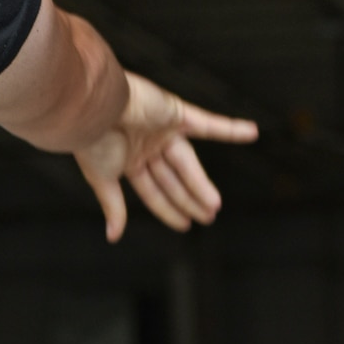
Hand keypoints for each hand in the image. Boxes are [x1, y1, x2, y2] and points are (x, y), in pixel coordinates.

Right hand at [73, 72, 258, 240]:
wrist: (93, 107)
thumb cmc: (91, 139)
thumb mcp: (102, 178)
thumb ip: (114, 206)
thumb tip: (114, 236)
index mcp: (127, 160)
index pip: (153, 191)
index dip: (169, 209)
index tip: (185, 225)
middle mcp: (147, 145)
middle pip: (174, 178)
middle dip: (190, 198)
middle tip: (209, 216)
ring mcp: (162, 128)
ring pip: (188, 161)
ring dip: (202, 183)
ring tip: (215, 204)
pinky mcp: (176, 112)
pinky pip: (208, 122)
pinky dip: (230, 128)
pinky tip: (251, 133)